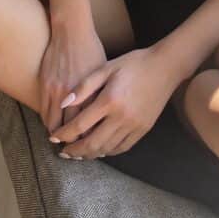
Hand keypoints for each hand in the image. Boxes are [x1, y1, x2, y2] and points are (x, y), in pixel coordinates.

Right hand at [38, 22, 107, 135]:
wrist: (72, 30)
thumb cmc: (91, 49)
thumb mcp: (102, 72)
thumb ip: (100, 94)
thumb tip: (102, 114)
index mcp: (91, 93)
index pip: (89, 126)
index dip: (89, 138)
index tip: (91, 146)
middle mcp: (74, 96)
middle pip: (71, 130)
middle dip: (73, 143)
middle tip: (75, 151)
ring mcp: (57, 91)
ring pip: (55, 125)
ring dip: (58, 136)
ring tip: (63, 143)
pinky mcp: (45, 86)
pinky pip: (44, 112)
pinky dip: (49, 123)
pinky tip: (53, 127)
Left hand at [47, 46, 180, 159]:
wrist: (164, 67)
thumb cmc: (133, 64)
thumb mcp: (106, 68)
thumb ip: (84, 86)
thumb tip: (63, 103)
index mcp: (109, 100)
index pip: (80, 125)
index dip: (64, 135)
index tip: (54, 138)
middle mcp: (121, 117)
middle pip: (92, 143)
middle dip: (74, 151)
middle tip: (63, 153)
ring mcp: (134, 126)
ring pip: (107, 149)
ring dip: (90, 154)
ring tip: (78, 153)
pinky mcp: (143, 129)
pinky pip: (122, 147)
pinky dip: (108, 151)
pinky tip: (100, 149)